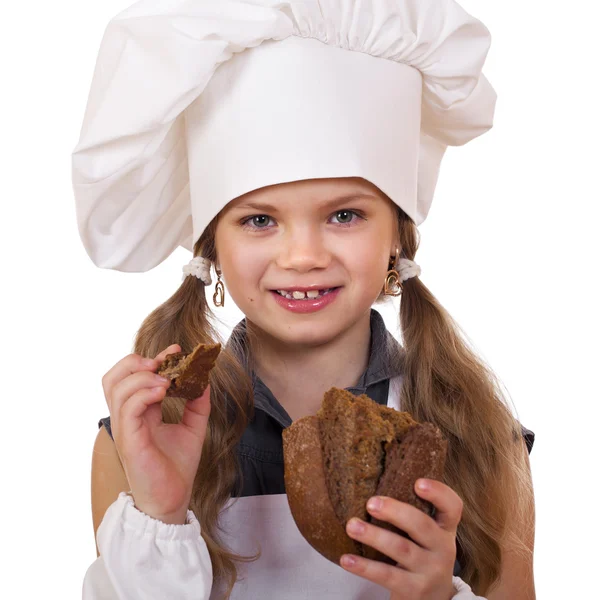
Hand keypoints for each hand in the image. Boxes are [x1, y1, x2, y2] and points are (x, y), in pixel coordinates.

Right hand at [102, 344, 210, 523]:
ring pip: (116, 388)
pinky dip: (143, 393)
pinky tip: (164, 391)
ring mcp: (125, 428)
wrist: (173, 500)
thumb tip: (204, 379)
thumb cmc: (177, 467)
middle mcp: (128, 417)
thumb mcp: (192, 427)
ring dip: (142, 376)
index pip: (133, 376)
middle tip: (162, 361)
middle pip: (113, 377)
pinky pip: (127, 408)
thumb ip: (197, 403)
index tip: (177, 350)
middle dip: (135, 361)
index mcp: (140, 412)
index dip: (152, 358)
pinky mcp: (129, 440)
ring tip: (165, 379)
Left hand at [340, 479, 461, 599]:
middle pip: (421, 525)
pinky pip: (387, 576)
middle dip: (395, 511)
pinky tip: (346, 559)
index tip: (417, 482)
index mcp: (444, 529)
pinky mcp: (414, 590)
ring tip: (351, 525)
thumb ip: (412, 513)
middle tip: (370, 503)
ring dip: (374, 536)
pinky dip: (364, 567)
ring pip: (401, 549)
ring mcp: (429, 571)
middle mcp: (442, 548)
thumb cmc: (422, 556)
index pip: (452, 507)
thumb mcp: (427, 536)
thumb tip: (372, 480)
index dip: (438, 493)